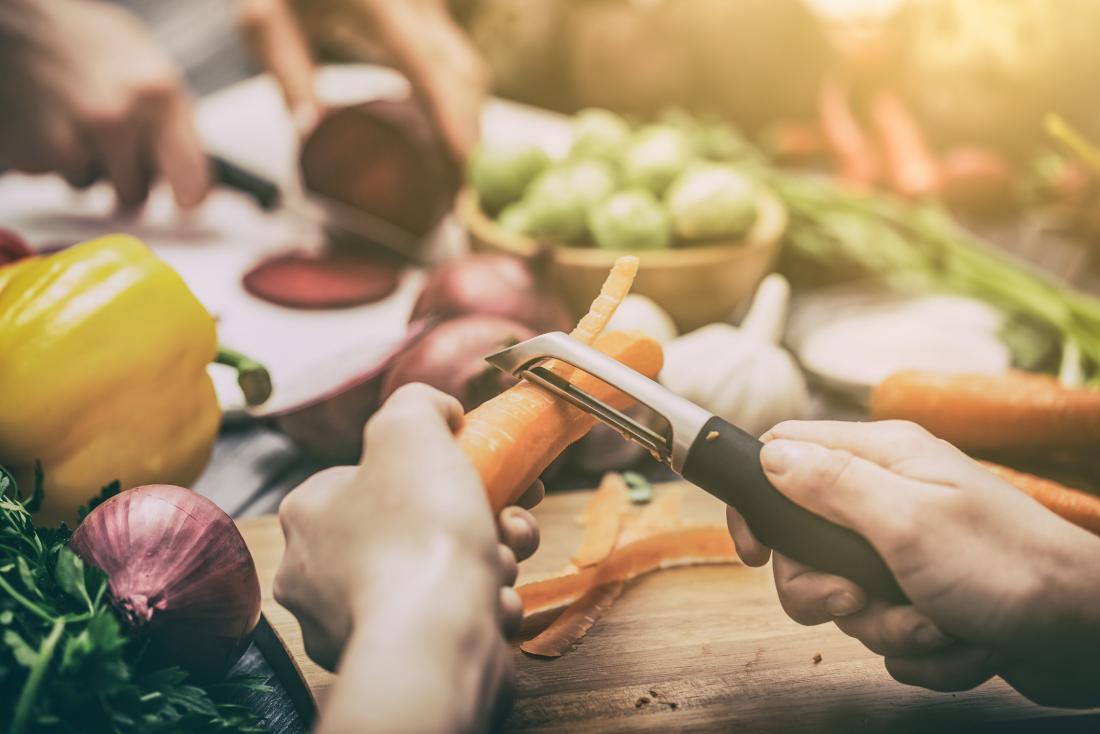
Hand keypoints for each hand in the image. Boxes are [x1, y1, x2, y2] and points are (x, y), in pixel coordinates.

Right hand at [0, 0, 208, 208]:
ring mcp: (73, 140)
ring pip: (90, 187)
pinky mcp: (35, 153)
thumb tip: (194, 171)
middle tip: (112, 147)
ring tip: (73, 122)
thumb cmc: (84, 39)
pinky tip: (47, 121)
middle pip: (136, 195)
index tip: (184, 201)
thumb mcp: (145, 61)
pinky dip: (50, 156)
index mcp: (159, 95)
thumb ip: (172, 117)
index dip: (189, 197)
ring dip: (84, 166)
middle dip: (126, 180)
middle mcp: (118, 120)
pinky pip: (54, 175)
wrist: (12, 21)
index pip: (192, 180)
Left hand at [238, 0, 487, 159]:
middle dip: (470, 133)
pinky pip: (457, 64)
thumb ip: (288, 71)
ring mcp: (426, 8)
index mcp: (378, 3)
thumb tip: (311, 133)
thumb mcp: (265, 17)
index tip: (464, 165)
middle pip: (464, 73)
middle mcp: (415, 3)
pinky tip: (446, 141)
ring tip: (454, 176)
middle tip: (460, 192)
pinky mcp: (427, 16)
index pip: (429, 68)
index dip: (452, 119)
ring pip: (469, 70)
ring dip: (470, 122)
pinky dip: (460, 106)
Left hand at [274, 384, 539, 732]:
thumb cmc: (420, 531)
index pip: (370, 475)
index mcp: (306, 515)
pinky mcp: (392, 663)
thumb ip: (419, 403)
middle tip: (507, 517)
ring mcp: (349, 625)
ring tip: (501, 562)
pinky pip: (444, 621)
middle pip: (413, 524)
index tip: (482, 468)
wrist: (437, 640)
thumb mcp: (412, 429)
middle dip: (473, 518)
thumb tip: (440, 412)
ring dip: (486, 561)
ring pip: (435, 574)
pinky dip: (478, 608)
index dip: (433, 465)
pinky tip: (492, 606)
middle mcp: (314, 574)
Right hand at [727, 420, 1099, 706]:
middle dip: (827, 589)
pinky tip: (961, 642)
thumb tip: (769, 456)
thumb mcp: (906, 521)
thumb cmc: (1007, 569)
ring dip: (885, 625)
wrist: (1089, 635)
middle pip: (804, 541)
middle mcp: (891, 498)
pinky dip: (917, 647)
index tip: (755, 551)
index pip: (787, 453)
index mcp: (883, 459)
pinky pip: (886, 628)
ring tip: (938, 626)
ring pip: (845, 596)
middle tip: (858, 599)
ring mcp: (909, 550)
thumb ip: (830, 484)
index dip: (758, 500)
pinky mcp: (927, 597)